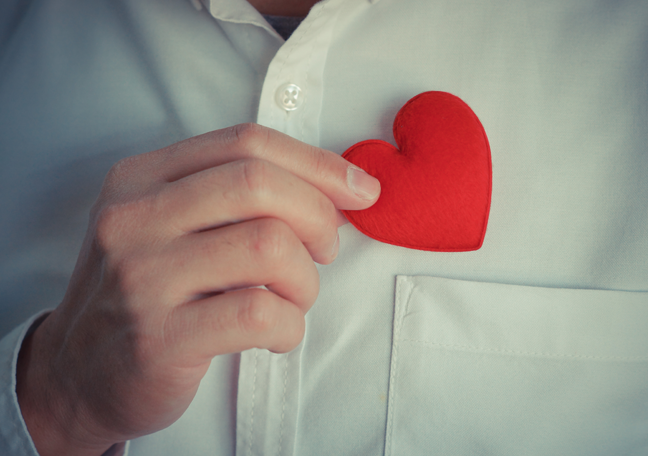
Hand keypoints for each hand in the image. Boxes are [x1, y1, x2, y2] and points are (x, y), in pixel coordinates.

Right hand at [16, 124, 379, 455]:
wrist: (77, 371)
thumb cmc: (145, 293)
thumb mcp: (170, 226)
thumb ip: (236, 199)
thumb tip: (336, 190)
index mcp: (141, 178)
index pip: (245, 143)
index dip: (317, 163)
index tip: (360, 190)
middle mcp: (134, 218)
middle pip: (259, 184)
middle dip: (317, 215)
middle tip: (324, 248)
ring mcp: (142, 277)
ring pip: (268, 247)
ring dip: (305, 279)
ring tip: (293, 298)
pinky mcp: (159, 338)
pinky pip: (259, 314)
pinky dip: (290, 326)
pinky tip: (276, 333)